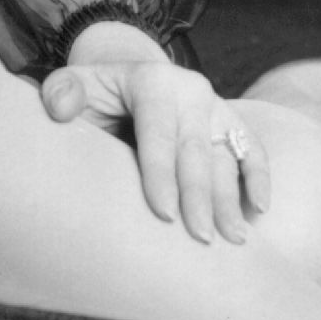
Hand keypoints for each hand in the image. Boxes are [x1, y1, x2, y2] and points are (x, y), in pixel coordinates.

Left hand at [39, 59, 269, 244]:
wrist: (130, 81)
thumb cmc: (95, 95)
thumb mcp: (73, 87)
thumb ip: (61, 93)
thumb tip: (61, 108)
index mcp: (153, 81)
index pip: (158, 133)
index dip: (161, 174)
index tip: (164, 215)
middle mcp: (191, 90)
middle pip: (197, 149)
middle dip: (200, 196)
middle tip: (201, 238)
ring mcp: (216, 106)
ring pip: (228, 155)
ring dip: (232, 198)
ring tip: (233, 238)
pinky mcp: (231, 122)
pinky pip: (253, 149)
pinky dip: (260, 178)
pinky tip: (258, 210)